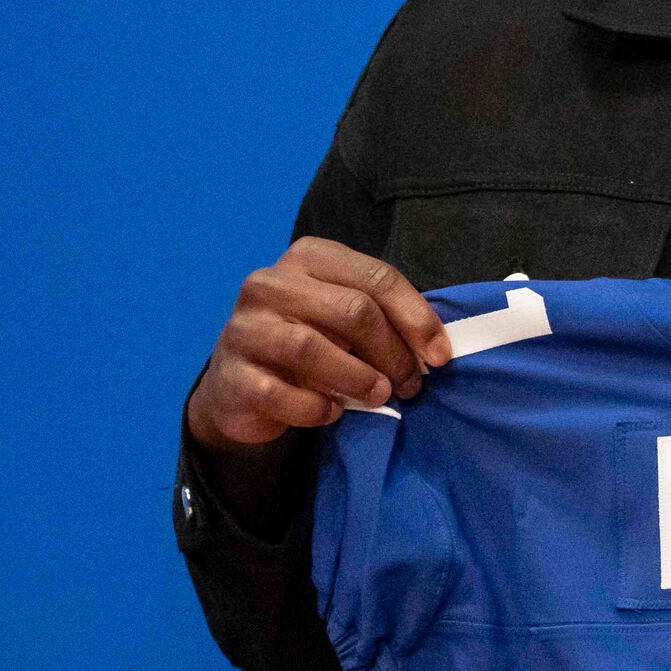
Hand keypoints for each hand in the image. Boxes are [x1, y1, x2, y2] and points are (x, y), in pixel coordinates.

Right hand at [186, 240, 452, 453]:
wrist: (240, 385)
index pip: (377, 277)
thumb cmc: (310, 342)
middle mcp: (271, 283)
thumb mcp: (346, 319)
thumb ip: (385, 319)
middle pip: (352, 311)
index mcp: (309, 257)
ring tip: (379, 396)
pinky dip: (315, 407)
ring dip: (358, 378)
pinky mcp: (230, 373)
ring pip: (312, 348)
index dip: (417, 319)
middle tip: (409, 384)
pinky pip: (280, 393)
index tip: (440, 356)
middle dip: (392, 353)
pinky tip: (331, 412)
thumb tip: (436, 349)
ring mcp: (245, 327)